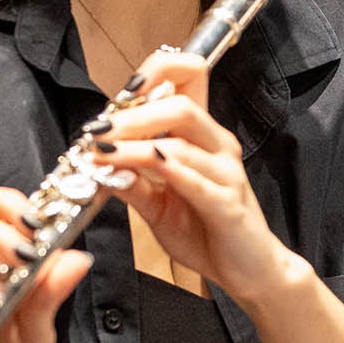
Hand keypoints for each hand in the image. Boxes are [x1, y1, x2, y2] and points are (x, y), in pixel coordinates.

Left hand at [93, 50, 301, 307]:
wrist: (248, 270)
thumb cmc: (206, 231)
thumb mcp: (158, 205)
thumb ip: (132, 181)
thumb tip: (96, 161)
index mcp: (203, 137)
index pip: (190, 78)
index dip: (157, 72)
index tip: (120, 92)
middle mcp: (218, 145)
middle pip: (180, 104)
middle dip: (131, 114)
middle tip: (95, 131)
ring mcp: (226, 172)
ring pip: (180, 141)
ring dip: (134, 144)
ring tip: (99, 153)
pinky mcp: (227, 203)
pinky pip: (193, 179)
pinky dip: (162, 170)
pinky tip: (135, 168)